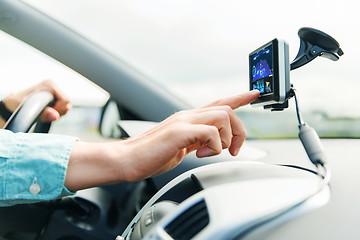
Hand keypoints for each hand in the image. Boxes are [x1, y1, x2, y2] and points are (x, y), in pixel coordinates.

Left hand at [2, 80, 70, 122]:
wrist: (13, 104)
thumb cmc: (18, 104)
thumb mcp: (28, 108)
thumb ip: (43, 113)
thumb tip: (56, 116)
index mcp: (49, 84)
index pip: (65, 100)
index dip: (58, 110)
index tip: (46, 113)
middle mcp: (54, 86)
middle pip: (67, 103)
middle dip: (59, 112)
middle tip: (45, 114)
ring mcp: (55, 91)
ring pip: (67, 106)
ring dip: (58, 113)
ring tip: (45, 113)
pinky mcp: (56, 97)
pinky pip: (64, 107)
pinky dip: (58, 112)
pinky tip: (47, 112)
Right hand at [120, 90, 259, 180]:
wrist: (128, 159)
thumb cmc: (152, 155)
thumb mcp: (182, 147)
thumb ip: (198, 141)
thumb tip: (213, 145)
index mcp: (189, 119)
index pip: (219, 102)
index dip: (238, 97)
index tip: (254, 93)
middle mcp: (188, 115)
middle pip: (227, 109)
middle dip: (239, 131)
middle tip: (234, 150)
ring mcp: (183, 121)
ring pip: (223, 117)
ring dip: (225, 139)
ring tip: (211, 153)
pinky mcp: (179, 131)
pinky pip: (211, 133)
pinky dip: (214, 147)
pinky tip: (200, 155)